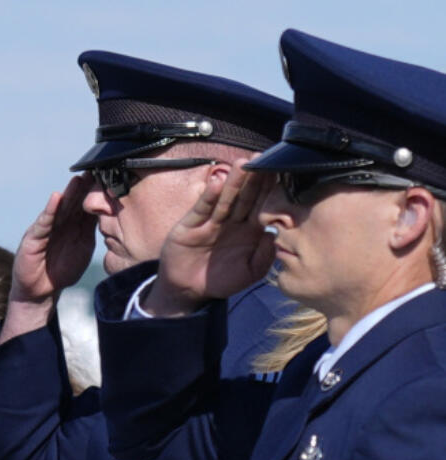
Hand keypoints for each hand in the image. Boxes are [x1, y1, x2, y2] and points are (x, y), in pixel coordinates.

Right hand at [0, 175, 96, 343]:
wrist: (39, 291)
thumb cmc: (62, 270)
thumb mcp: (83, 248)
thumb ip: (92, 231)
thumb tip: (114, 216)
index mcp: (74, 225)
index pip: (87, 204)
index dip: (97, 192)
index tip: (111, 177)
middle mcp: (60, 223)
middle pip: (74, 202)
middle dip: (84, 187)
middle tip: (96, 170)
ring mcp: (46, 229)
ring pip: (60, 208)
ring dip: (69, 194)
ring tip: (78, 180)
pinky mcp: (33, 238)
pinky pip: (43, 223)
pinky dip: (49, 210)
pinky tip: (56, 198)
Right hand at [144, 164, 274, 316]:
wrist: (188, 290)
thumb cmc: (221, 280)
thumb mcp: (250, 272)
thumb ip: (265, 255)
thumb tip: (275, 234)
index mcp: (249, 230)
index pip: (262, 205)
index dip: (270, 189)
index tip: (280, 170)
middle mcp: (232, 221)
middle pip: (245, 196)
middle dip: (254, 178)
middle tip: (263, 157)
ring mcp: (211, 222)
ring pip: (225, 199)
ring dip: (233, 182)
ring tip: (241, 164)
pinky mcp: (191, 225)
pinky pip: (202, 209)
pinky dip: (208, 197)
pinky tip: (216, 184)